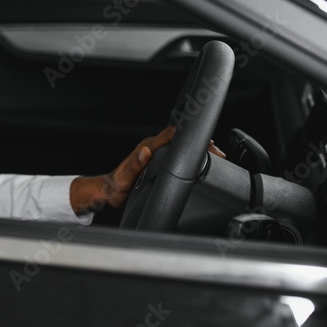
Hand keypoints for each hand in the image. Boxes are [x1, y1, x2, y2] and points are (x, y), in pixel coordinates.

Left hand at [70, 128, 226, 214]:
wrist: (108, 191)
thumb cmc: (117, 186)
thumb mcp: (125, 178)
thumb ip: (134, 164)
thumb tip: (144, 151)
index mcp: (146, 148)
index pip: (172, 135)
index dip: (190, 136)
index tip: (207, 143)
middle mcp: (150, 147)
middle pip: (179, 137)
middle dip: (200, 142)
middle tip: (218, 152)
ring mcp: (153, 152)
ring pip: (179, 144)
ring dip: (196, 148)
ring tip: (214, 155)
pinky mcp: (155, 159)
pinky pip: (175, 151)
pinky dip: (189, 154)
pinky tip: (198, 160)